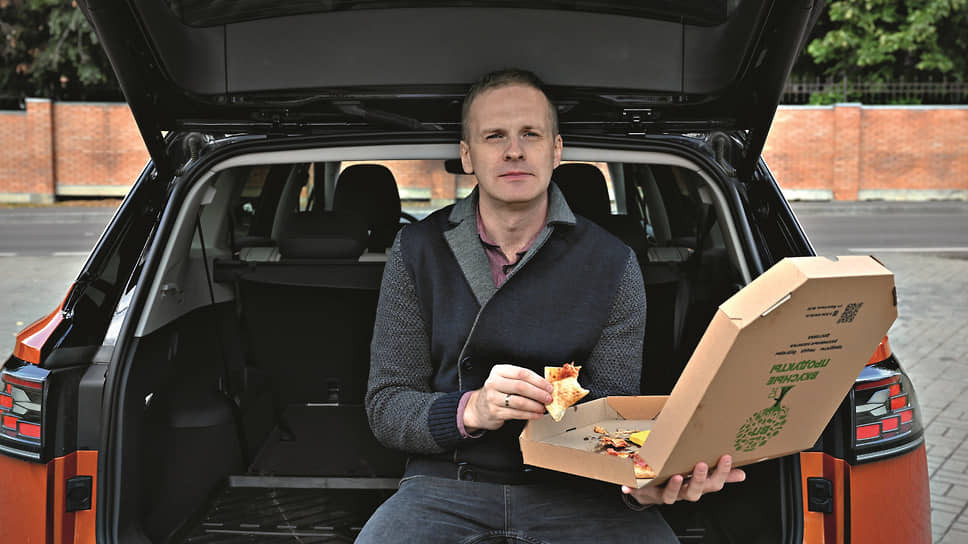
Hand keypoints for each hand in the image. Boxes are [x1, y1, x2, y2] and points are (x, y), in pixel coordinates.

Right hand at [463, 364, 552, 431]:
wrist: (479, 408)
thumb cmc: (498, 392)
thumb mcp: (506, 380)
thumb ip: (523, 380)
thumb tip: (545, 386)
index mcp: (498, 371)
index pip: (522, 373)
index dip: (538, 380)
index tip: (549, 387)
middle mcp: (493, 383)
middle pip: (521, 387)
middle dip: (538, 393)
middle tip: (548, 398)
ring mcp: (492, 398)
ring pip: (519, 401)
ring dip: (535, 405)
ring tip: (543, 407)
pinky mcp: (494, 412)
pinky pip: (516, 413)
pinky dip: (530, 414)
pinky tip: (537, 414)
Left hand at [621, 455, 745, 505]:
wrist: (651, 491)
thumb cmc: (677, 479)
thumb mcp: (700, 475)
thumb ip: (719, 474)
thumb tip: (742, 473)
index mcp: (696, 487)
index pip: (713, 484)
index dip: (722, 473)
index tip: (726, 457)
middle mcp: (681, 493)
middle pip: (694, 493)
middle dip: (698, 480)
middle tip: (701, 465)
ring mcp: (663, 494)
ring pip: (671, 496)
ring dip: (673, 487)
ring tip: (676, 476)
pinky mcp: (645, 493)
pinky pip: (639, 492)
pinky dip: (634, 489)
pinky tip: (628, 484)